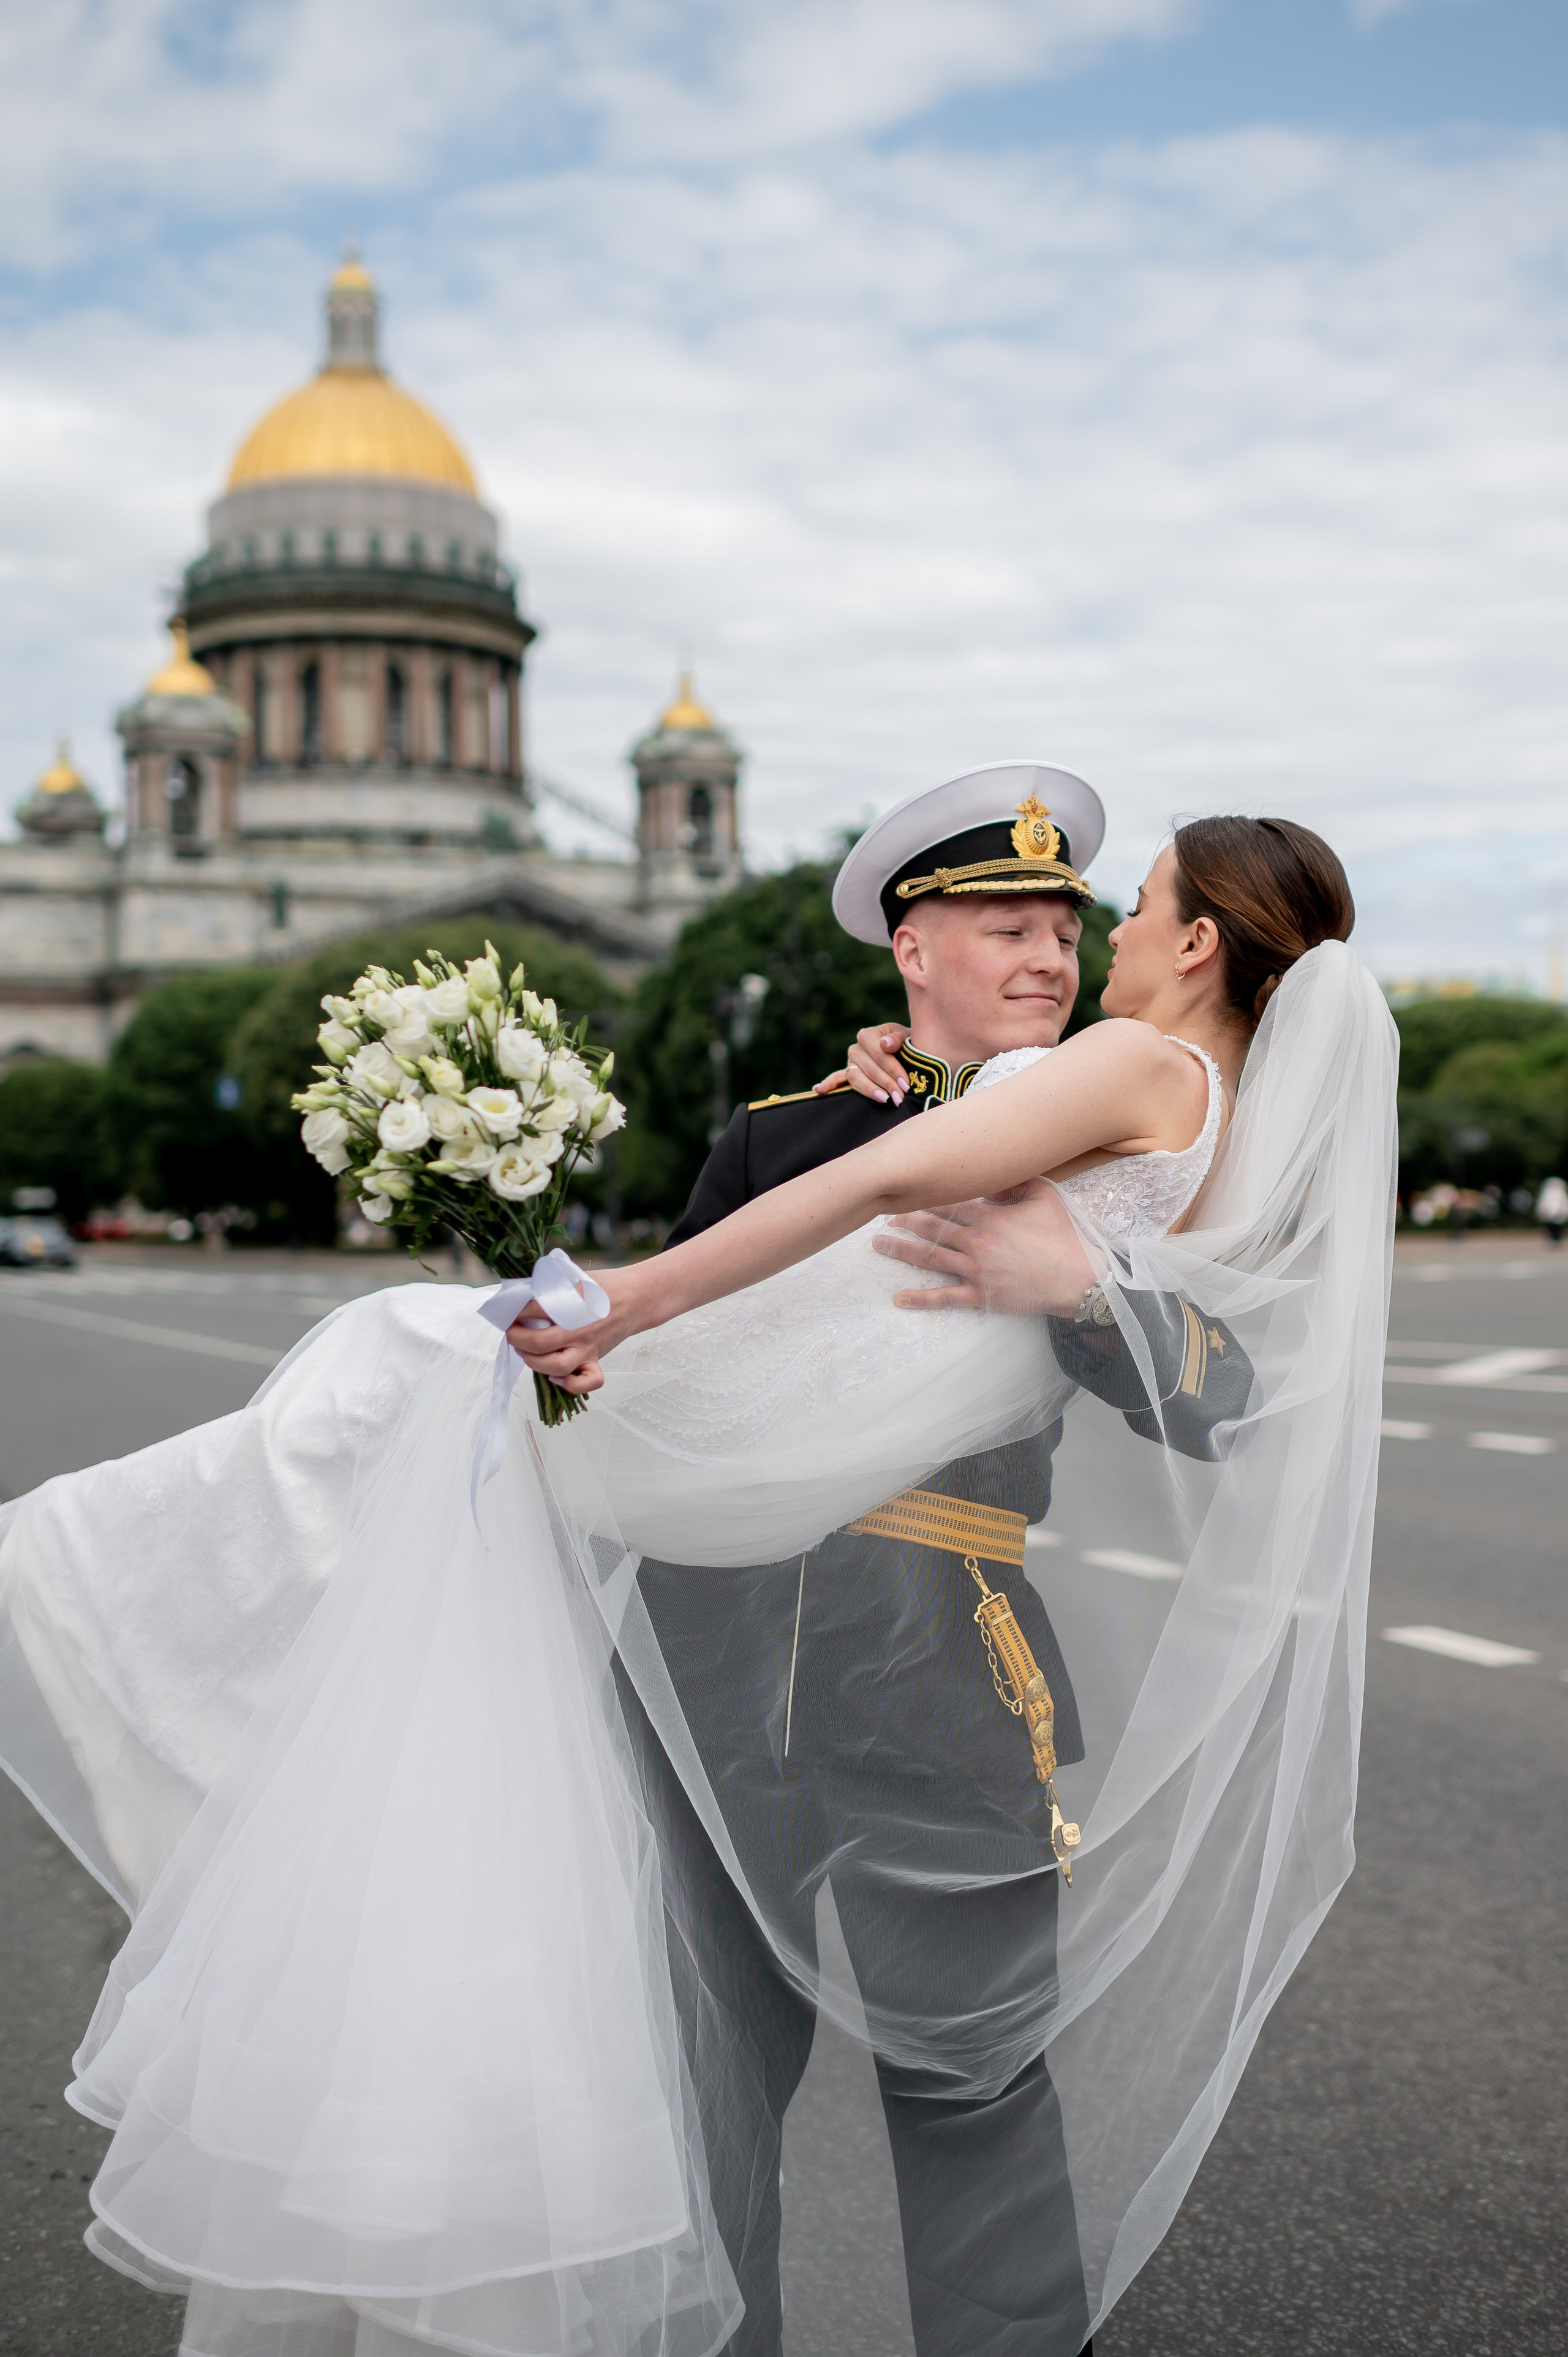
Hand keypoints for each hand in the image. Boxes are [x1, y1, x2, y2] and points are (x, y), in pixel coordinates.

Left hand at [505, 1263, 661, 1394]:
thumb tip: (523, 1295)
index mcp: (574, 1304)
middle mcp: (580, 1330)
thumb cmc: (604, 1287)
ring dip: (534, 1362)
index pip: (534, 1310)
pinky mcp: (597, 1360)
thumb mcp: (575, 1278)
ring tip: (524, 1352)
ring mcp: (589, 1348)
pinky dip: (570, 1385)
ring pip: (558, 1366)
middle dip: (517, 1338)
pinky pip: (587, 1382)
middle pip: (540, 1343)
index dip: (516, 1311)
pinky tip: (555, 1377)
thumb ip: (552, 1287)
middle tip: (511, 1332)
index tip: (510, 1311)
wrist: (636, 1298)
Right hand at [813, 1023, 911, 1103]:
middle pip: (869, 1069)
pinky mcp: (849, 1074)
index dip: (893, 1069)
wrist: (904, 1049)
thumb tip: (886, 1044)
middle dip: (887, 1084)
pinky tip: (818, 1090)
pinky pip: (837, 1079)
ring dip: (870, 1090)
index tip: (905, 1083)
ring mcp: (850, 1062)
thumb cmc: (906, 1043)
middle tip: (900, 1097)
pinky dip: (828, 1084)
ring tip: (884, 1099)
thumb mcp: (906, 1035)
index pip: (879, 1054)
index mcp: (867, 1035)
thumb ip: (897, 1038)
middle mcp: (855, 1048)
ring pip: (856, 1078)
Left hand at [871, 1179, 1097, 1314]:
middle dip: (904, 1221)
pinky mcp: (981, 1295)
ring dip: (902, 1251)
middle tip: (882, 1217)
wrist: (1078, 1277)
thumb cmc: (1063, 1235)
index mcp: (988, 1217)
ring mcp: (976, 1270)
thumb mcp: (1043, 1195)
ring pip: (930, 1259)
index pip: (947, 1203)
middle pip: (931, 1229)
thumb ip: (1015, 1180)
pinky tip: (899, 1299)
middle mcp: (976, 1242)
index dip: (922, 1198)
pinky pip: (946, 1298)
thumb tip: (995, 1170)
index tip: (902, 1193)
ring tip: (879, 1245)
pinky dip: (921, 1299)